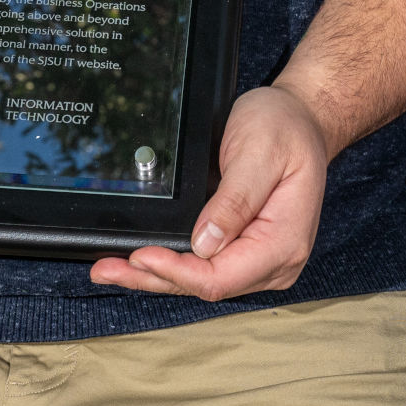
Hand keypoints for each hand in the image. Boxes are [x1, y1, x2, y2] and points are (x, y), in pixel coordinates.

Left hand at [89, 84, 329, 300]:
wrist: (300, 119)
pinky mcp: (247, 252)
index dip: (176, 271)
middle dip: (154, 277)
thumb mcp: (259, 153)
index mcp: (284, 242)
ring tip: (111, 268)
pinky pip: (206, 267)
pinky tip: (142, 262)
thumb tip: (204, 243)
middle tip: (105, 268)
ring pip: (201, 281)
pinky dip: (172, 265)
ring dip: (156, 275)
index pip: (221, 276)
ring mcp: (262, 261)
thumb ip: (235, 200)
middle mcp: (276, 261)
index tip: (139, 255)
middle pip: (206, 285)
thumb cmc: (284, 129)